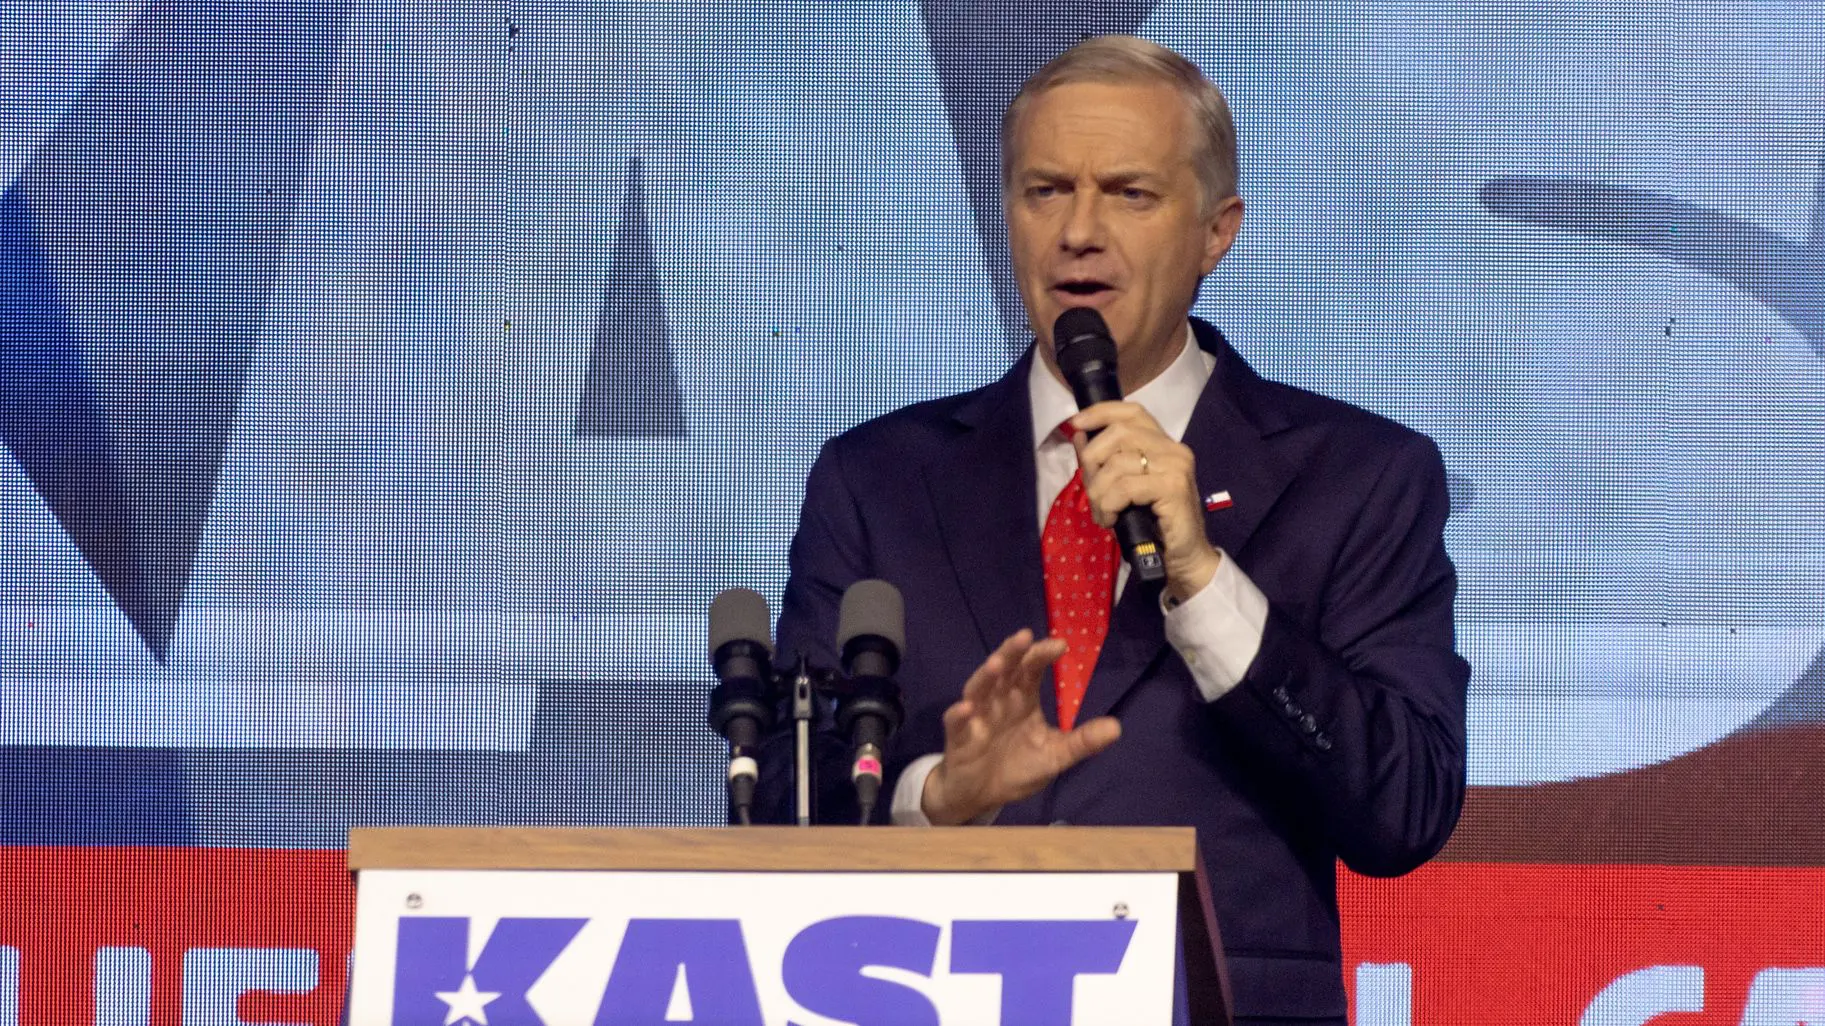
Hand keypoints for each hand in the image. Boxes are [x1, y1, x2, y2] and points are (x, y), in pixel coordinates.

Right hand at [922, 629, 1121, 824]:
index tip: (1061, 645)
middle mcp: (999, 700)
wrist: (983, 796)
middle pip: (1004, 670)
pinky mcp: (959, 737)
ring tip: (998, 664)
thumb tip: (1117, 727)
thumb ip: (1082, 742)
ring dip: (986, 675)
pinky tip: (967, 708)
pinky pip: (956, 722)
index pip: (1032, 669)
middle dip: (1012, 653)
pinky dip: (959, 714)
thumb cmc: (1018, 767)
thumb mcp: (1055, 755)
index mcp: (1022, 699)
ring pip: (978, 688)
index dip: (1042, 655)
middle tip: (1024, 638)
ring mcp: (977, 716)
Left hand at [1071, 401, 1221, 602]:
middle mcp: (1173, 448)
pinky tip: (1111, 519)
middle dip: (1093, 460)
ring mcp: (1176, 466)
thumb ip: (1104, 461)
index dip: (1101, 412)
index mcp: (1163, 443)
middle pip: (1119, 433)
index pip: (1132, 411)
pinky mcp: (1174, 487)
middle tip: (1091, 491)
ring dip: (1099, 492)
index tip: (1076, 423)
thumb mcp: (1123, 488)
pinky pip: (1125, 487)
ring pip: (1117, 463)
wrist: (1184, 557)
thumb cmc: (1153, 523)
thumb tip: (1078, 435)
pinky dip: (1109, 504)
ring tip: (1102, 514)